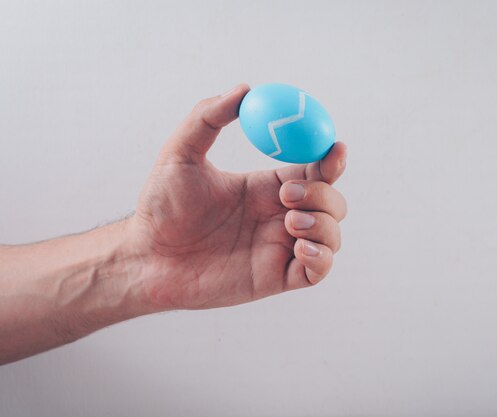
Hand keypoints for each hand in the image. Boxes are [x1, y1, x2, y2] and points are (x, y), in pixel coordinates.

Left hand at [129, 84, 347, 310]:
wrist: (147, 258)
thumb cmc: (160, 207)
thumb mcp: (180, 153)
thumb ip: (208, 117)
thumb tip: (245, 90)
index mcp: (266, 186)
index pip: (315, 170)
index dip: (331, 158)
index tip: (334, 147)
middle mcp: (280, 215)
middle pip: (332, 201)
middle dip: (323, 194)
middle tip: (286, 195)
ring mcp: (281, 248)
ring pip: (332, 234)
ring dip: (324, 224)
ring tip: (290, 222)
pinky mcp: (278, 278)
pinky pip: (319, 270)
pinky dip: (322, 257)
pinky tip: (300, 248)